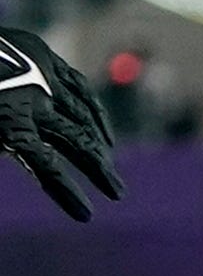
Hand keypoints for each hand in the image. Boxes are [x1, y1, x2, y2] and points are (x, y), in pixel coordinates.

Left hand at [0, 26, 120, 220]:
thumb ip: (1, 142)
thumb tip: (12, 155)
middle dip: (100, 172)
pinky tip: (103, 129)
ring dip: (101, 145)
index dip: (68, 194)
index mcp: (10, 125)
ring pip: (84, 117)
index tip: (87, 216)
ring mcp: (44, 79)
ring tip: (110, 165)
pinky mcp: (46, 59)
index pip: (48, 168)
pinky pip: (81, 89)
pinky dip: (96, 112)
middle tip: (118, 193)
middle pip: (78, 144)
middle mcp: (35, 104)